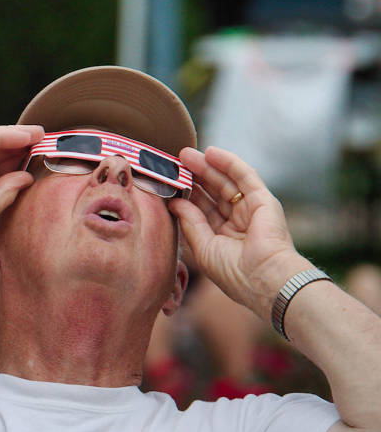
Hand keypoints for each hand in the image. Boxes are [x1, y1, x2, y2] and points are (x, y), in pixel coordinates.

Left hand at [171, 146, 309, 318]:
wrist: (263, 278)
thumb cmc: (233, 272)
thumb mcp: (203, 247)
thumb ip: (190, 222)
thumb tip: (174, 203)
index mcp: (222, 236)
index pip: (201, 209)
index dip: (186, 195)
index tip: (167, 182)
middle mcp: (237, 221)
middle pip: (213, 192)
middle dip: (194, 177)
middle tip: (174, 161)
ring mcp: (251, 209)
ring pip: (226, 182)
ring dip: (207, 166)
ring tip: (186, 154)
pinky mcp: (264, 200)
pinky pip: (244, 176)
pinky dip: (229, 163)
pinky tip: (211, 153)